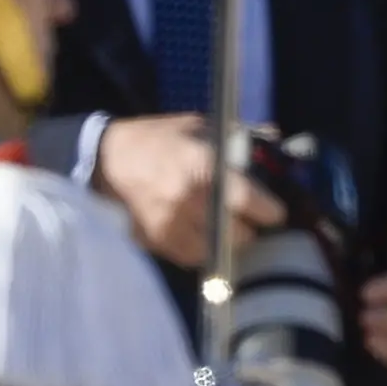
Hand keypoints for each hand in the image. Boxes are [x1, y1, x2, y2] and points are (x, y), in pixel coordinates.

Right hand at [91, 111, 283, 269]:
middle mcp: (188, 200)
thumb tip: (277, 138)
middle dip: (251, 229)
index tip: (276, 212)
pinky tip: (207, 236)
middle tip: (252, 221)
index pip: (248, 201)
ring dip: (229, 243)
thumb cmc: (160, 139)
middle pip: (238, 234)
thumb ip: (241, 136)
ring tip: (230, 229)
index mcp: (202, 165)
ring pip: (218, 252)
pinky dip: (205, 251)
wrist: (109, 161)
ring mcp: (170, 225)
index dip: (270, 210)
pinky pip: (194, 259)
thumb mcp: (199, 126)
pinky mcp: (157, 243)